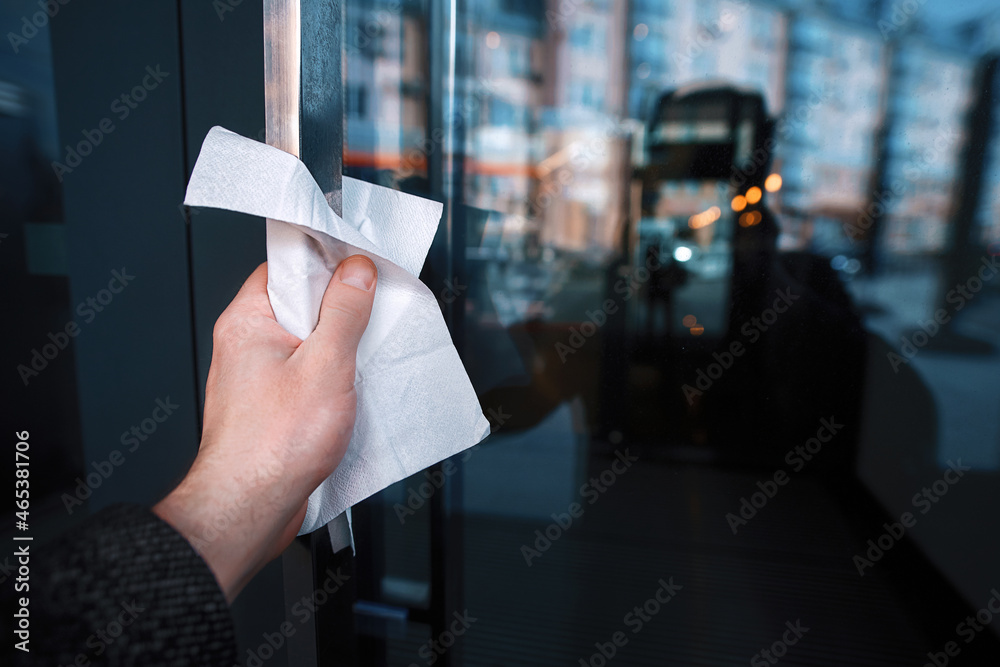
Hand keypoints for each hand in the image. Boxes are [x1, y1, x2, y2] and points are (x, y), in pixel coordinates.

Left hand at [154, 256, 376, 601]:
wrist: (249, 510)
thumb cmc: (273, 447)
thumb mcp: (326, 366)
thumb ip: (343, 313)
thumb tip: (356, 272)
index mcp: (249, 321)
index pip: (288, 265)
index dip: (327, 261)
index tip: (362, 265)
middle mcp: (246, 343)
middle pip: (301, 303)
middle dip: (341, 310)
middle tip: (371, 319)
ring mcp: (257, 376)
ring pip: (307, 342)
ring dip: (339, 349)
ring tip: (362, 362)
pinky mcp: (270, 405)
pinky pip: (306, 374)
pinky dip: (331, 378)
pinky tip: (351, 392)